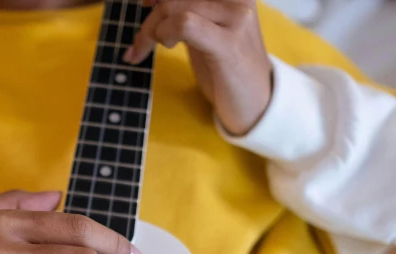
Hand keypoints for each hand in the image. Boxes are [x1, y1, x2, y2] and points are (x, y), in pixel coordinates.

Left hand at [124, 0, 271, 134]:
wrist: (257, 101)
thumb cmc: (227, 67)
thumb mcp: (206, 30)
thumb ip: (186, 11)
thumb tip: (152, 1)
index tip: (147, 5)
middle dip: (151, 17)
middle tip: (138, 44)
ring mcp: (236, 17)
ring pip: (174, 5)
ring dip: (150, 30)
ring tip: (148, 50)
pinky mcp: (229, 43)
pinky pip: (184, 24)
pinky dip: (164, 34)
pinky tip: (167, 47)